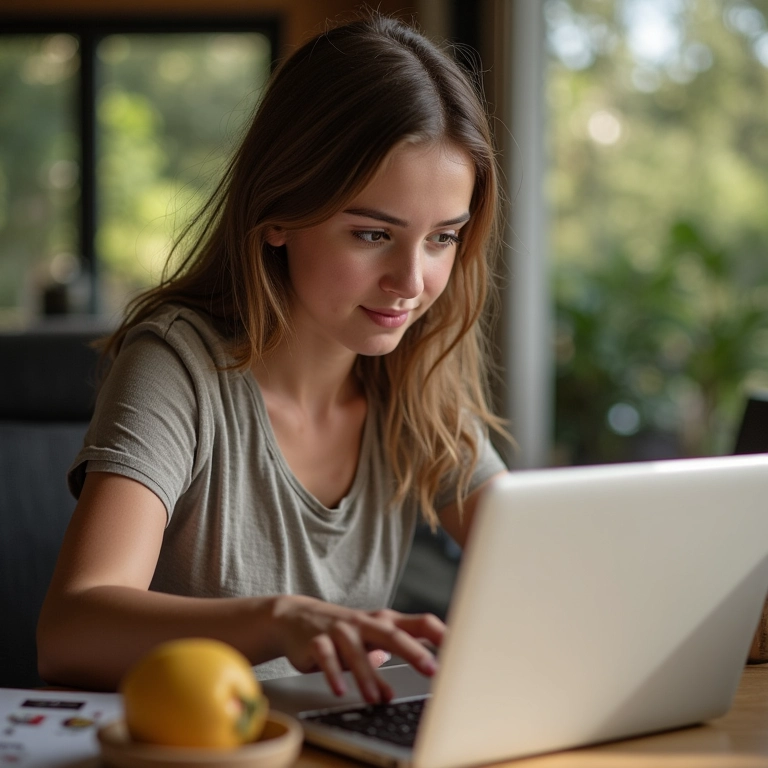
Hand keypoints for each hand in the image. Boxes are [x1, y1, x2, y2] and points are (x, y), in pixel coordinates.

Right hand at [272, 595, 444, 702]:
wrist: (295, 618)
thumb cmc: (342, 631)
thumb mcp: (371, 639)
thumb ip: (391, 656)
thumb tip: (410, 680)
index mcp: (384, 622)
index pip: (418, 623)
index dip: (440, 634)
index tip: (459, 647)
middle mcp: (364, 623)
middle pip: (392, 634)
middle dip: (414, 651)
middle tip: (432, 669)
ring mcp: (340, 630)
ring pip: (357, 650)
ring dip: (368, 676)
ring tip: (378, 698)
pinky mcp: (317, 641)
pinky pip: (326, 657)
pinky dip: (334, 673)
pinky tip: (340, 690)